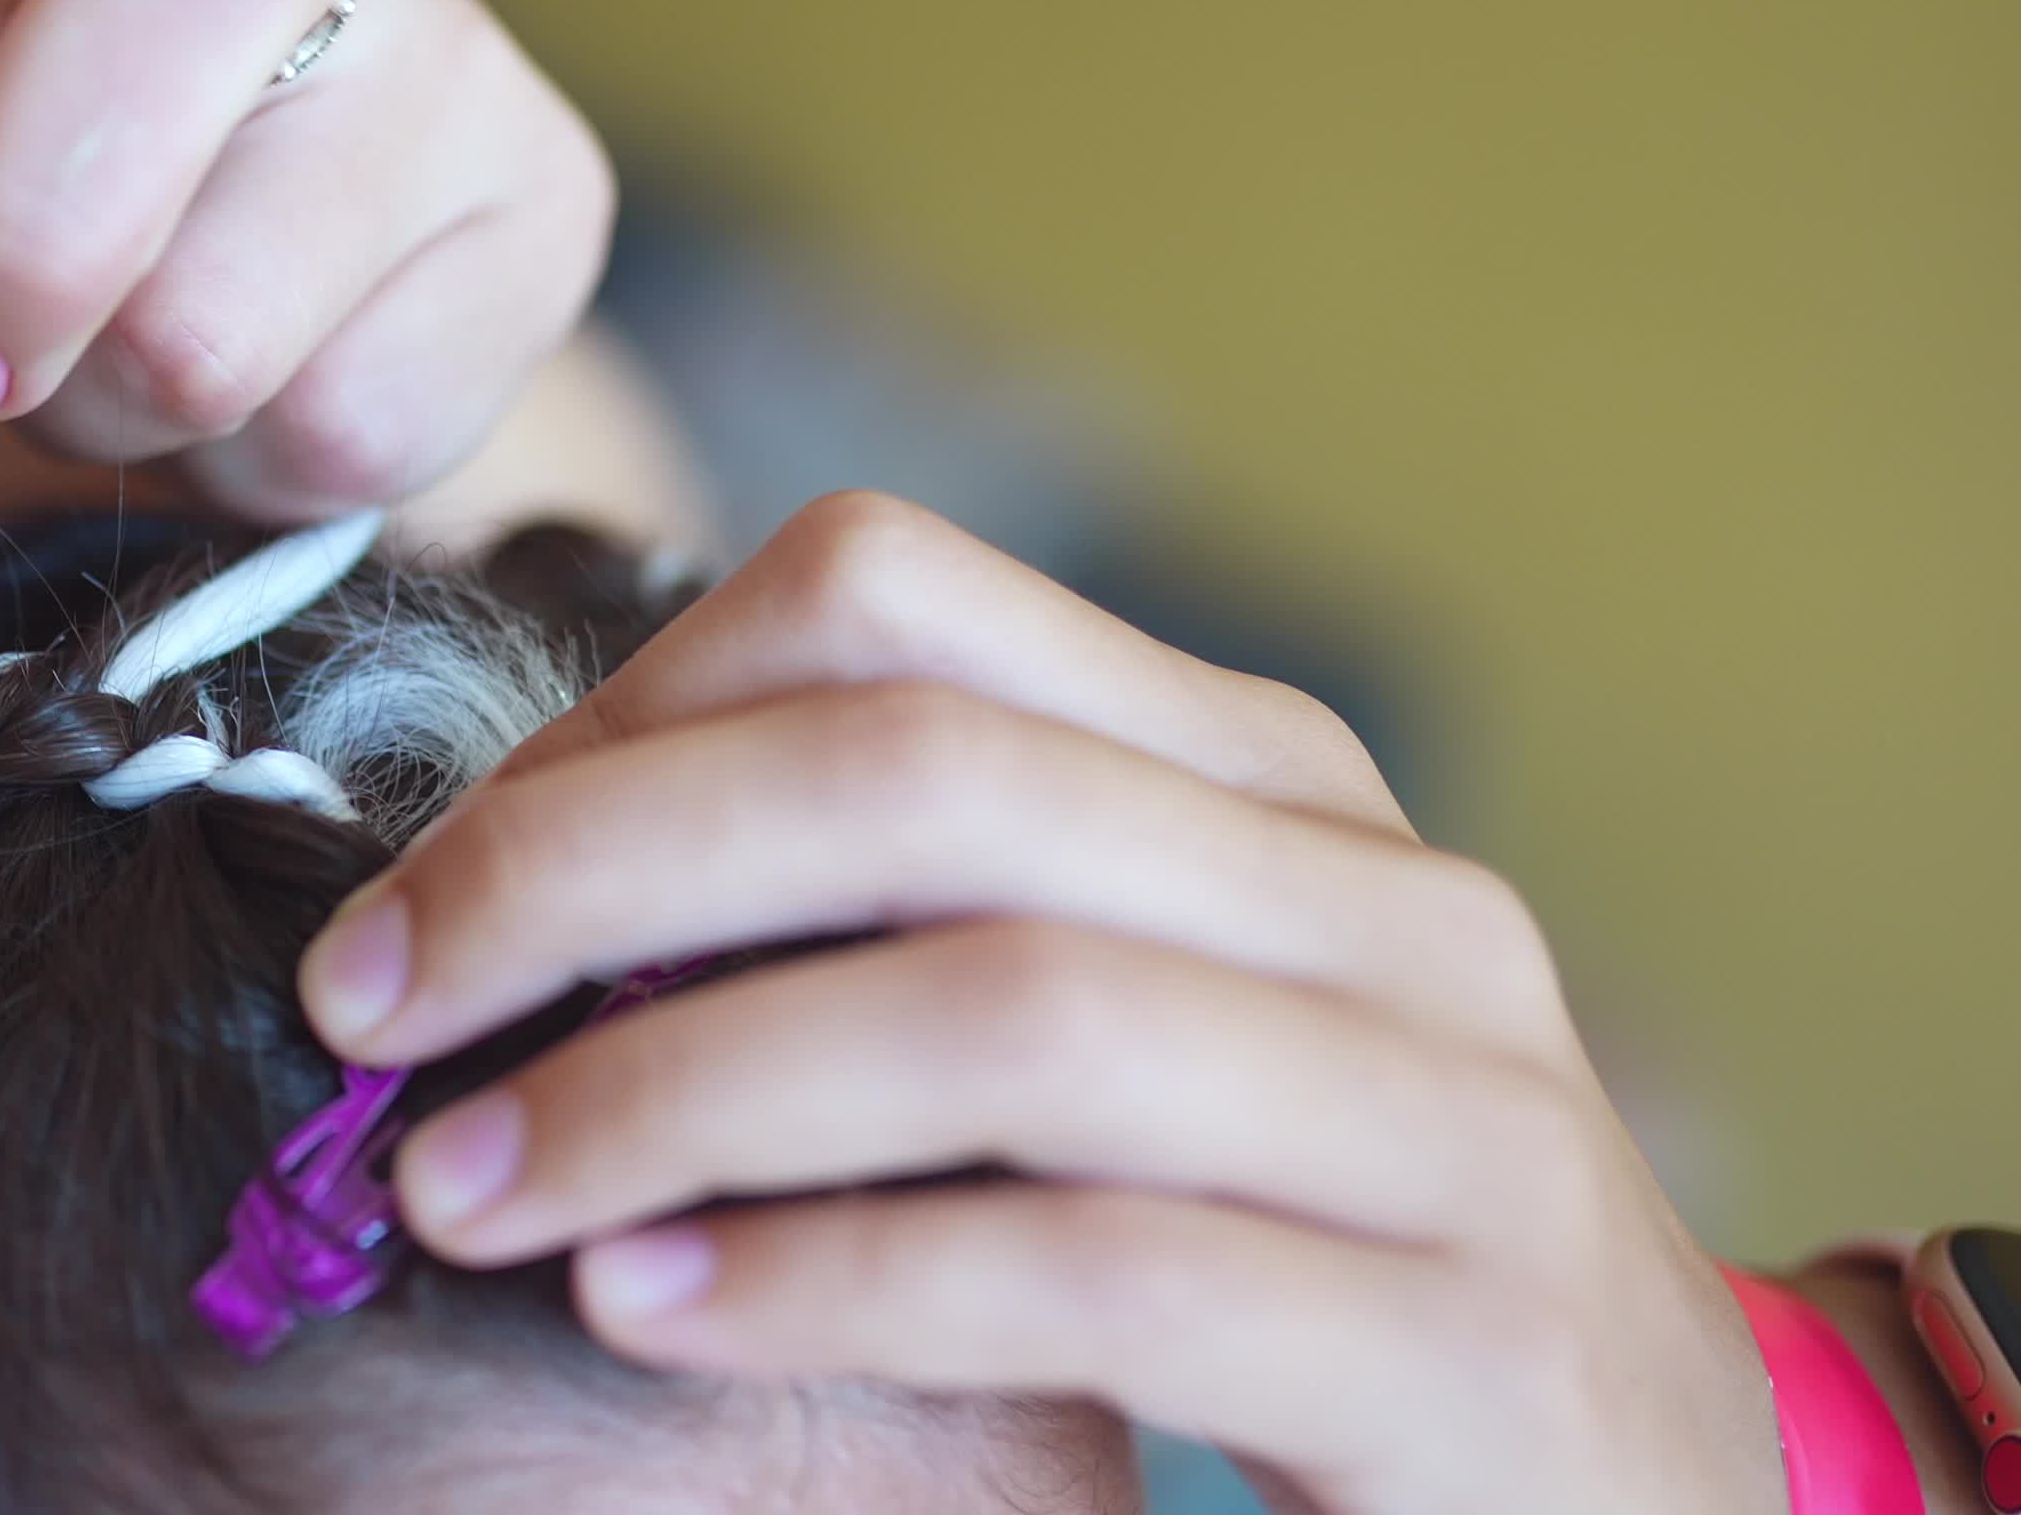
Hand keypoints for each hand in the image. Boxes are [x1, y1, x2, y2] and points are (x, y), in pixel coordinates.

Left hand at [295, 492, 1780, 1514]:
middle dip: (578, 879)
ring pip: (998, 1015)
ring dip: (665, 1092)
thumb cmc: (1288, 1258)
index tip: (430, 883)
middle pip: (915, 780)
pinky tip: (646, 1314)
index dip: (617, 713)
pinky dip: (825, 1284)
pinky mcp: (1467, 1356)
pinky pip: (1088, 1272)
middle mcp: (1381, 903)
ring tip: (463, 1188)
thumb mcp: (1125, 1035)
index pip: (893, 599)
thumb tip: (508, 885)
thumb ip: (903, 926)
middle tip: (364, 1016)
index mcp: (1263, 779)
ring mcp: (1455, 1122)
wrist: (1658, 1514)